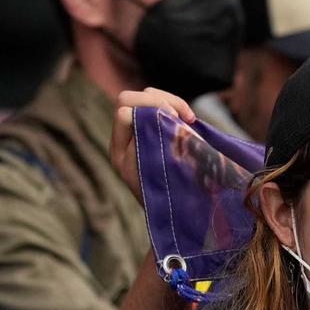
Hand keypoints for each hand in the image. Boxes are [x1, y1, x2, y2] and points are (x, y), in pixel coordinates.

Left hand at [110, 87, 195, 208]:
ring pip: (145, 95)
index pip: (123, 114)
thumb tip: (160, 116)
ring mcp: (139, 132)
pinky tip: (190, 119)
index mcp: (120, 154)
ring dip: (168, 101)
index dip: (147, 114)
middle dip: (155, 101)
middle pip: (127, 98)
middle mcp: (124, 140)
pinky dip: (176, 106)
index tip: (172, 125)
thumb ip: (157, 146)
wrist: (181, 213)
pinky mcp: (155, 128)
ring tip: (187, 118)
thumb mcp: (162, 175)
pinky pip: (158, 103)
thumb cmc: (173, 198)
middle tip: (177, 116)